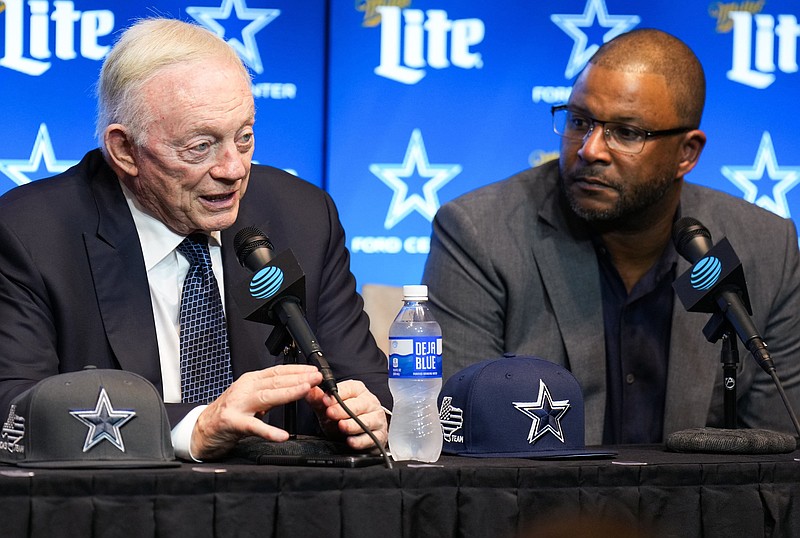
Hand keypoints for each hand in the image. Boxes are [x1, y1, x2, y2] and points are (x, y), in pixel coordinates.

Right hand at [190, 364, 321, 459]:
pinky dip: (269, 431)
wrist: (202, 430)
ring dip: (288, 393)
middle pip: (276, 381)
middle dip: (299, 378)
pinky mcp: (232, 423)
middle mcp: (245, 388)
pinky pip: (254, 427)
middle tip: (317, 378)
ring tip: (306, 391)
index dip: (298, 370)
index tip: (315, 370)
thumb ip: (270, 393)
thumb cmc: (229, 414)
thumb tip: (296, 388)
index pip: (278, 371)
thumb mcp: (251, 398)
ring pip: (267, 397)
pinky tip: (282, 435)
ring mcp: (237, 405)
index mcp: (251, 381)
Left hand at [305, 379, 388, 451]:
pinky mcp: (379, 434)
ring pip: (367, 420)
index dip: (337, 394)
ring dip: (353, 424)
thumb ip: (318, 399)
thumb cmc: (344, 417)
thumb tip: (307, 388)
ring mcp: (376, 418)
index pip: (349, 388)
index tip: (325, 400)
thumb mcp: (328, 408)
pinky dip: (360, 440)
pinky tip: (351, 441)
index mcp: (357, 391)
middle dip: (343, 409)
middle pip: (359, 404)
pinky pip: (371, 437)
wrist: (357, 434)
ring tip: (342, 426)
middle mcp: (369, 402)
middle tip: (331, 413)